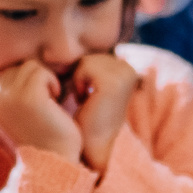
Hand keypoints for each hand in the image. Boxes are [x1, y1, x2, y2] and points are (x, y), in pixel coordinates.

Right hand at [0, 60, 82, 162]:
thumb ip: (5, 93)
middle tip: (44, 102)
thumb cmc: (41, 135)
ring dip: (45, 79)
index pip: (7, 71)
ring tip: (49, 100)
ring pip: (30, 66)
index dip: (26, 81)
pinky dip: (53, 82)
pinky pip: (42, 72)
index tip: (35, 102)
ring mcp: (11, 96)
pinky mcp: (29, 97)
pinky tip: (55, 100)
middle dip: (36, 79)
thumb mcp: (16, 112)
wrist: (53, 158)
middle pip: (19, 66)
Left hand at [71, 52, 138, 171]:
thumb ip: (87, 65)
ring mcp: (124, 74)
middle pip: (88, 55)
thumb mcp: (89, 85)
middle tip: (86, 99)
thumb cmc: (86, 118)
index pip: (90, 55)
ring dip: (78, 80)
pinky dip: (78, 84)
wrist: (93, 146)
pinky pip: (83, 68)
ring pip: (84, 61)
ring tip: (86, 99)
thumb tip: (63, 47)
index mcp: (126, 67)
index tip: (87, 95)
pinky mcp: (113, 82)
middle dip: (80, 76)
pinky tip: (85, 100)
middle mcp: (129, 68)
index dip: (81, 74)